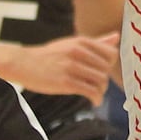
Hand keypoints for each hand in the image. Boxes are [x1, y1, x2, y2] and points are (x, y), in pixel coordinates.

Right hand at [0, 33, 119, 102]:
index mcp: (82, 42)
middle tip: (97, 86)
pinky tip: (94, 102)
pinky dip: (96, 98)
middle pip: (106, 70)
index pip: (111, 53)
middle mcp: (79, 52)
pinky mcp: (65, 82)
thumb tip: (117, 37)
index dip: (110, 65)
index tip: (103, 72)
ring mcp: (72, 67)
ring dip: (101, 91)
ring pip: (100, 81)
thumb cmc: (49, 55)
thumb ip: (96, 42)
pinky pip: (90, 91)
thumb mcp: (72, 43)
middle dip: (104, 80)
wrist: (23, 63)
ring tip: (95, 94)